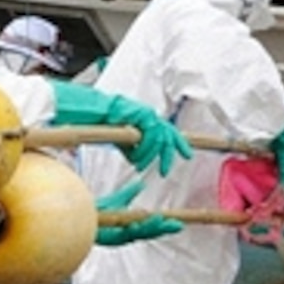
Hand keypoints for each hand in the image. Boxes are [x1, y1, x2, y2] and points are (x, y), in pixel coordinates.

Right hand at [50, 82, 191, 174]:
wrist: (95, 111)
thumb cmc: (106, 124)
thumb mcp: (124, 139)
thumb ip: (134, 147)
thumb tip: (138, 161)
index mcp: (148, 121)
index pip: (169, 132)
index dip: (180, 143)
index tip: (187, 156)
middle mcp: (151, 116)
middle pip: (169, 136)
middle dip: (170, 154)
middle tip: (164, 171)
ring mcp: (148, 114)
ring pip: (159, 139)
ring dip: (149, 156)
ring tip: (139, 166)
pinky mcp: (143, 115)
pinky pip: (150, 135)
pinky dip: (144, 149)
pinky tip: (136, 158)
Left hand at [93, 185, 180, 246]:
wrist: (76, 214)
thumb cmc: (96, 209)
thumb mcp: (117, 200)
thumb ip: (130, 193)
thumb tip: (141, 184)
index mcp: (130, 228)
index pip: (150, 228)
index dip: (164, 226)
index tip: (178, 224)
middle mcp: (125, 235)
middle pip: (148, 233)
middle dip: (162, 230)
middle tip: (177, 226)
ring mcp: (116, 238)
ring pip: (137, 234)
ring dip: (150, 228)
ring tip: (161, 222)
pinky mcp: (107, 238)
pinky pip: (122, 234)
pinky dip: (132, 230)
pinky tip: (140, 224)